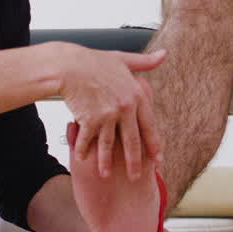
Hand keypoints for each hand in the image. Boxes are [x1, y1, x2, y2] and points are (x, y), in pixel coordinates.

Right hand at [56, 44, 165, 179]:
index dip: (153, 144)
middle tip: (135, 177)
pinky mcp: (90, 119)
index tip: (157, 158)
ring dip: (107, 162)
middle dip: (134, 162)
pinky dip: (84, 150)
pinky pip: (88, 140)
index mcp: (135, 95)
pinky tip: (83, 159)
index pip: (149, 125)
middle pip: (132, 141)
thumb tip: (163, 55)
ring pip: (109, 145)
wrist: (69, 65)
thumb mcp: (123, 59)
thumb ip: (144, 62)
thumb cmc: (93, 61)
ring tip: (106, 175)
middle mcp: (124, 107)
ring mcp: (107, 115)